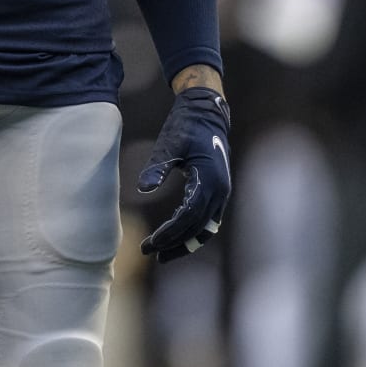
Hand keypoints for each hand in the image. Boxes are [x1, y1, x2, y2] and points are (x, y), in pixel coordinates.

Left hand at [137, 87, 231, 261]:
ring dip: (185, 242)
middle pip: (197, 228)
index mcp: (210, 180)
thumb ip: (157, 167)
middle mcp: (220, 191)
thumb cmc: (186, 126)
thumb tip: (143, 189)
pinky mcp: (218, 191)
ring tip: (162, 254)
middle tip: (149, 251)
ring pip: (205, 228)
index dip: (169, 233)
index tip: (150, 243)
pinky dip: (192, 232)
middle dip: (174, 243)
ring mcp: (222, 192)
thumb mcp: (169, 144)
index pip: (189, 217)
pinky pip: (207, 220)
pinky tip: (175, 237)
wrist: (206, 112)